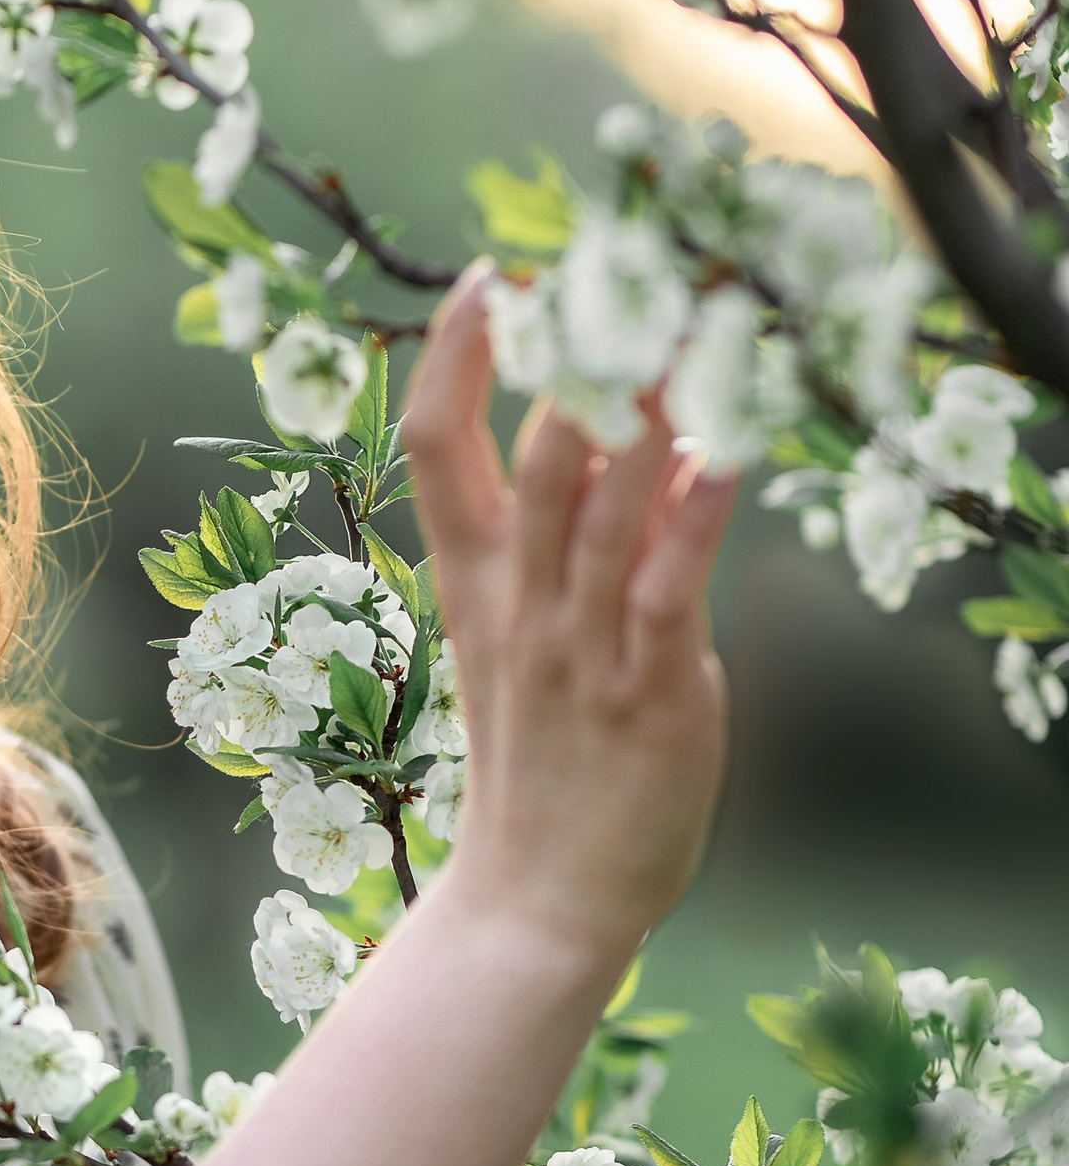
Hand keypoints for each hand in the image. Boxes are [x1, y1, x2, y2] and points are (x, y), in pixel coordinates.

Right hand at [404, 265, 734, 979]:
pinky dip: (696, 513)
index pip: (436, 446)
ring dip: (648, 412)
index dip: (452, 357)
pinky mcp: (650, 690)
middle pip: (536, 452)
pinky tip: (727, 452)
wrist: (540, 897)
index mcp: (474, 584)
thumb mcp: (536, 638)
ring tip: (685, 328)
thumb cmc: (546, 761)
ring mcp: (580, 646)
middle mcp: (520, 603)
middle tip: (618, 268)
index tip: (490, 278)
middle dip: (578, 353)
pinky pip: (669, 584)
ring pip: (603, 503)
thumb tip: (669, 442)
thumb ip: (596, 541)